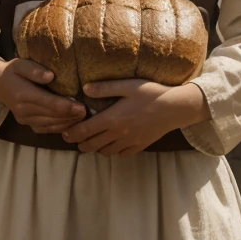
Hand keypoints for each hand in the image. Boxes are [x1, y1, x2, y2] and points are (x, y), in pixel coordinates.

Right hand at [0, 57, 86, 132]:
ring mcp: (24, 119)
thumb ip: (35, 70)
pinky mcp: (26, 124)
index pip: (50, 103)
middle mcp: (23, 110)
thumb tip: (51, 76)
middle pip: (52, 116)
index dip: (68, 107)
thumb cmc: (12, 71)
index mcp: (23, 94)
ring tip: (83, 119)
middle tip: (89, 114)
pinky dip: (59, 128)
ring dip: (67, 123)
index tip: (83, 108)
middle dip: (71, 116)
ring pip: (50, 125)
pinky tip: (70, 124)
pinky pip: (45, 129)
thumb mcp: (21, 64)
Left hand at [61, 79, 209, 155]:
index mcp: (112, 119)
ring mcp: (129, 142)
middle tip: (75, 139)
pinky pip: (121, 154)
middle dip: (80, 143)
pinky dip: (112, 151)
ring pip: (105, 152)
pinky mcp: (140, 146)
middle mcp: (119, 134)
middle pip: (92, 145)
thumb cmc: (151, 92)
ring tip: (91, 141)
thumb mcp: (127, 85)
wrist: (176, 108)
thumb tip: (84, 88)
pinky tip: (111, 143)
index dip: (72, 134)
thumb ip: (105, 88)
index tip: (65, 133)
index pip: (85, 131)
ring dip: (95, 148)